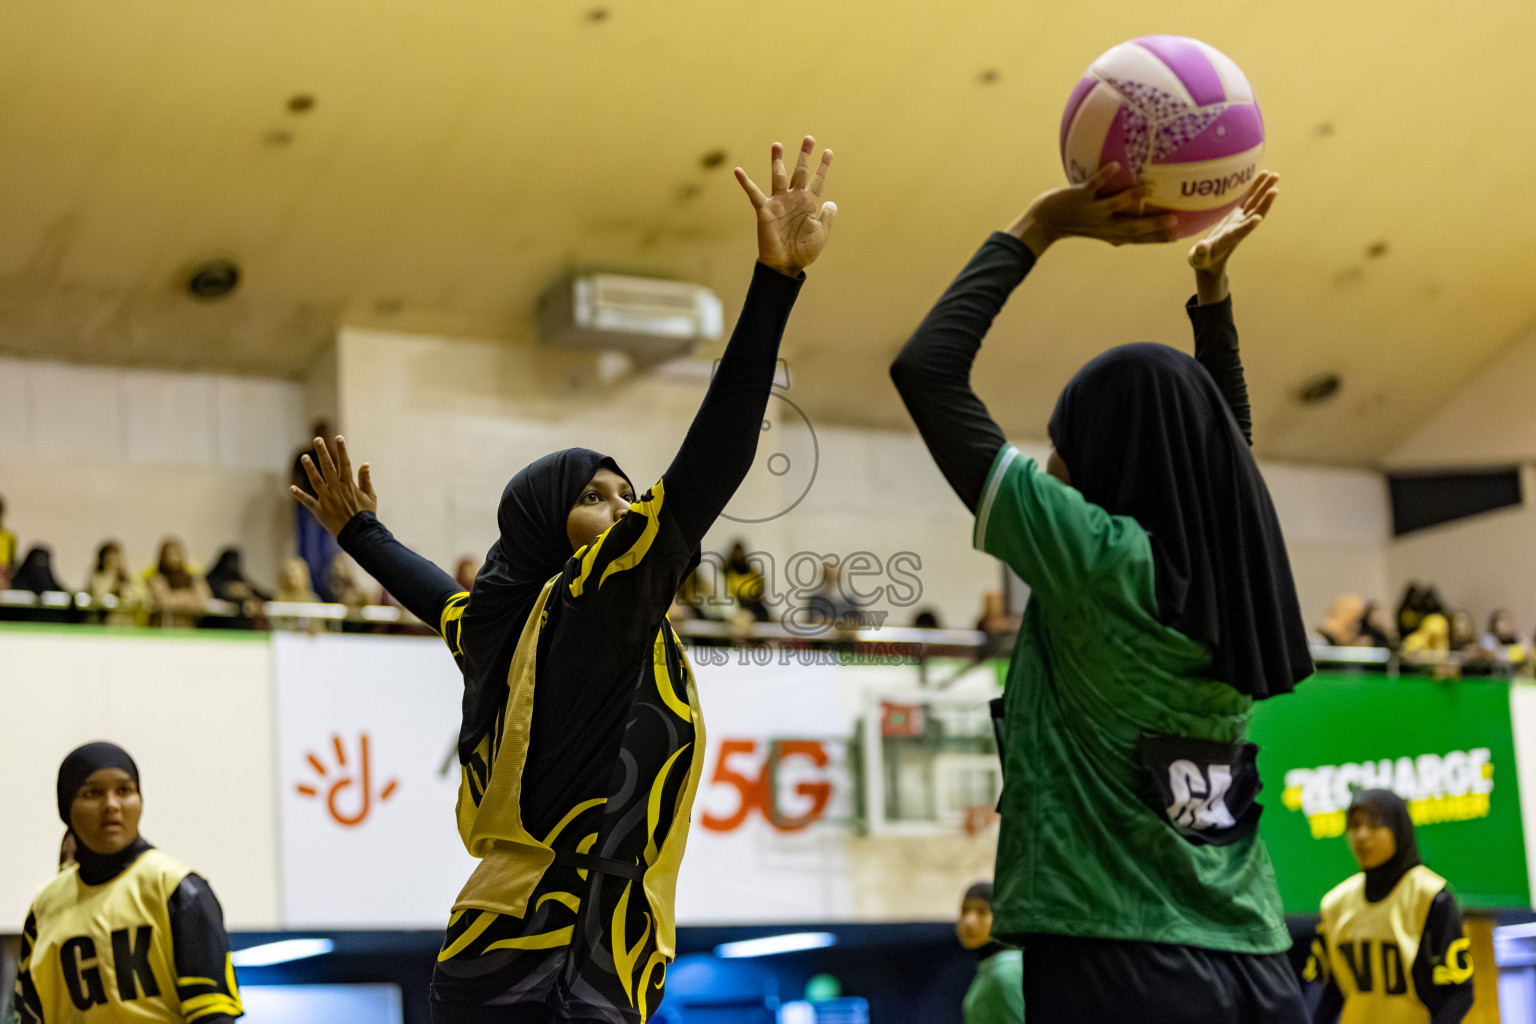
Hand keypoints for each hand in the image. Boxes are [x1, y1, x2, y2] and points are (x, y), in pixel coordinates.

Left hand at [290, 436, 376, 537]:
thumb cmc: (366, 515)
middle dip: (323, 452)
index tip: (338, 437)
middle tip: (317, 439)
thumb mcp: (371, 496)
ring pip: (316, 480)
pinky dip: (299, 495)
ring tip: (304, 457)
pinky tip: (291, 488)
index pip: (345, 463)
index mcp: (349, 485)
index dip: (342, 450)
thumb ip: (366, 479)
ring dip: (310, 468)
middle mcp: (337, 489)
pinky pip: (308, 502)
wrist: (360, 534)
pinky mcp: (320, 511)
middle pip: (328, 467)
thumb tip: (365, 463)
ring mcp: (327, 499)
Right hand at [735, 136, 836, 275]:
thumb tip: (832, 202)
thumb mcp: (821, 234)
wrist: (786, 265)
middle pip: (800, 172)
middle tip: (809, 139)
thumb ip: (827, 217)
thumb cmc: (804, 252)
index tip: (828, 151)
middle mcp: (793, 199)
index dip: (823, 167)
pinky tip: (738, 171)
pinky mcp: (765, 210)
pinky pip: (754, 194)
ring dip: (777, 161)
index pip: (817, 180)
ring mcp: (779, 203)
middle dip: (804, 156)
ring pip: (778, 176)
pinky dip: (746, 183)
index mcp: (808, 204)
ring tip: (777, 144)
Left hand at [1009, 164, 1177, 255]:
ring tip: (1148, 187)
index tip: (1178, 237)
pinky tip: (1115, 166)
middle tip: (1174, 221)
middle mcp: (1104, 225)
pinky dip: (1103, 177)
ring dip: (1131, 198)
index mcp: (1110, 233)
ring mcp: (1092, 211)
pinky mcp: (1078, 198)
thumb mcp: (1097, 229)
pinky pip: (1093, 186)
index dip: (1157, 239)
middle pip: (1132, 228)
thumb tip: (1133, 228)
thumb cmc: (1073, 223)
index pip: (1138, 238)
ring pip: (1114, 206)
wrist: (1044, 223)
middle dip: (1153, 226)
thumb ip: (1116, 228)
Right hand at [1189, 170, 1278, 303]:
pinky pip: (1249, 199)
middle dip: (1264, 202)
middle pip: (1254, 214)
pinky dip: (1256, 188)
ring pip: (1255, 203)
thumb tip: (1201, 246)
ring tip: (1274, 175)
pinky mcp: (1237, 215)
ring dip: (1264, 189)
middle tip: (1274, 188)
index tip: (1257, 219)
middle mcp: (1239, 228)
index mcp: (1229, 239)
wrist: (1211, 260)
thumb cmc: (1202, 260)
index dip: (1248, 226)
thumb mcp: (1199, 259)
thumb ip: (1201, 253)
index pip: (1240, 232)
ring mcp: (1240, 220)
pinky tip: (1263, 175)